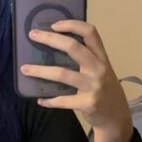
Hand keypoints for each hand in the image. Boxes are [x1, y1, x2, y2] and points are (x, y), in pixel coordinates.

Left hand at [20, 19, 133, 141]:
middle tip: (33, 35)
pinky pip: (63, 100)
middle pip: (73, 47)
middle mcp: (99, 68)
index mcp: (101, 57)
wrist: (116, 116)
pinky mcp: (88, 103)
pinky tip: (40, 100)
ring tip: (25, 69)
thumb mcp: (101, 70)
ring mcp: (94, 86)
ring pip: (62, 74)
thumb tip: (56, 46)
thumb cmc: (105, 89)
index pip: (90, 32)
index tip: (54, 24)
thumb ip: (86, 59)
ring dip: (40, 71)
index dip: (72, 24)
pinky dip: (49, 100)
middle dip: (50, 39)